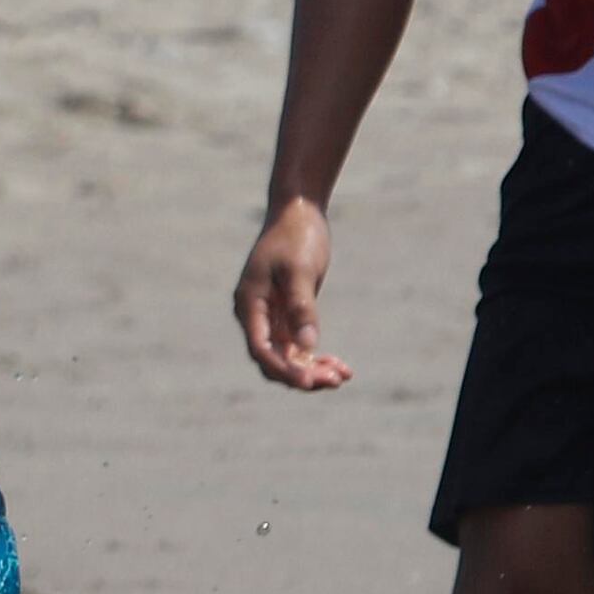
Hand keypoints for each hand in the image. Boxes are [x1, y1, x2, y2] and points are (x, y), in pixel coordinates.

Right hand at [235, 197, 349, 389]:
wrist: (298, 211)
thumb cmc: (296, 236)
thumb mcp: (300, 270)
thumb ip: (302, 308)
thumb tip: (308, 346)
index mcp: (249, 304)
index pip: (261, 349)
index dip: (283, 369)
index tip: (308, 382)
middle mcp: (255, 316)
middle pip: (273, 359)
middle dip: (301, 374)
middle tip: (336, 380)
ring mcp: (270, 316)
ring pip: (287, 357)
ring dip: (313, 369)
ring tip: (343, 375)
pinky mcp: (287, 314)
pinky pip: (299, 346)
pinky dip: (317, 357)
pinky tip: (342, 366)